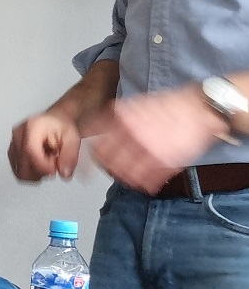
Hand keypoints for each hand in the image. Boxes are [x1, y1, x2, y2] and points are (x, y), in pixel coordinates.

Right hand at [8, 113, 81, 181]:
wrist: (53, 122)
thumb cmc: (61, 127)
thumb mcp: (73, 138)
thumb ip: (70, 155)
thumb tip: (64, 173)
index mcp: (33, 126)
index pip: (30, 150)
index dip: (42, 165)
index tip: (55, 171)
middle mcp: (18, 134)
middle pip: (23, 164)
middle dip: (41, 171)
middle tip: (54, 164)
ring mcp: (13, 143)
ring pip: (20, 170)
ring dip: (36, 173)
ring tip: (48, 163)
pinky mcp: (12, 152)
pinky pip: (18, 170)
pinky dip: (31, 173)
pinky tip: (40, 165)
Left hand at [88, 86, 228, 193]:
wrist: (198, 109)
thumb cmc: (168, 106)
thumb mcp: (135, 104)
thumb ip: (116, 117)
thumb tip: (97, 129)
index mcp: (123, 118)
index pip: (97, 142)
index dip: (91, 155)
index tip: (90, 161)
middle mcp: (132, 134)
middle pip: (107, 160)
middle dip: (105, 167)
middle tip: (107, 169)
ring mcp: (149, 149)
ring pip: (125, 173)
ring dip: (123, 177)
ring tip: (125, 177)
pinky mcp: (165, 163)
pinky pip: (147, 181)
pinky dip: (143, 184)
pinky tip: (143, 183)